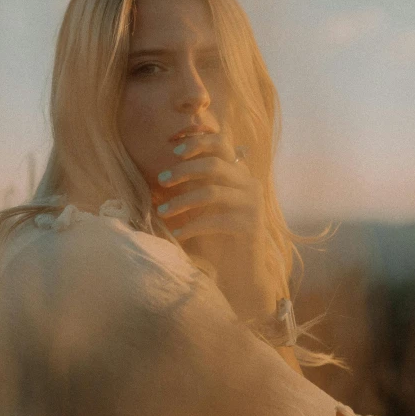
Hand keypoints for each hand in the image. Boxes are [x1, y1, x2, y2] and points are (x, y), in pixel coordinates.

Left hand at [153, 134, 289, 320]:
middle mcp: (249, 184)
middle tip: (161, 180)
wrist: (239, 274)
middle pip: (214, 164)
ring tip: (161, 212)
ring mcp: (253, 204)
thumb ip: (193, 184)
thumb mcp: (202, 206)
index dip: (198, 141)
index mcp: (238, 174)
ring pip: (212, 192)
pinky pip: (216, 220)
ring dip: (182, 201)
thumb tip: (164, 168)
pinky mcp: (251, 225)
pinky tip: (177, 235)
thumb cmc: (214, 238)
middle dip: (183, 170)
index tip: (173, 148)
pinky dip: (192, 226)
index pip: (223, 143)